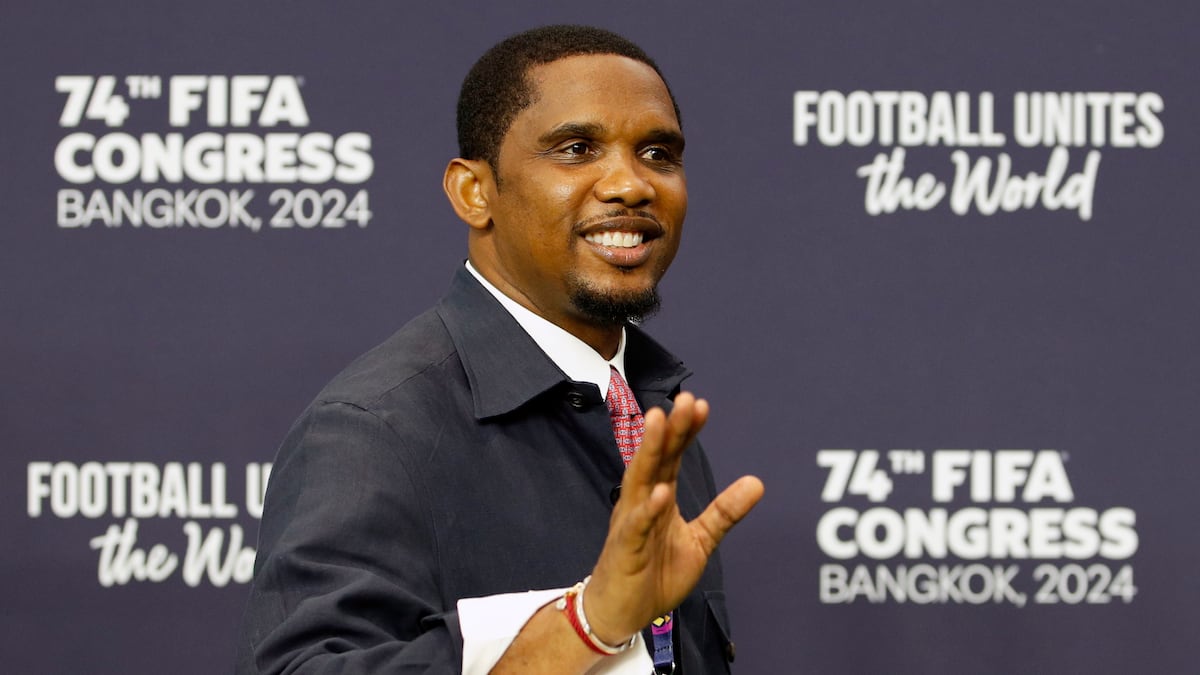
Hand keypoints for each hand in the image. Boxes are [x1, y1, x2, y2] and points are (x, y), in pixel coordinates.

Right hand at [582, 392, 764, 643]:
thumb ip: (724, 512)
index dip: (685, 431)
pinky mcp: (624, 550)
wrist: (621, 613)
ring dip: (650, 451)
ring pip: (639, 481)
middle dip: (670, 429)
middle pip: (656, 459)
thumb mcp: (699, 540)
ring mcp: (630, 523)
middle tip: (685, 400)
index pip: (672, 457)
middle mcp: (640, 502)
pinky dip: (646, 510)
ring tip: (661, 423)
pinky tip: (660, 494)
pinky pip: (635, 527)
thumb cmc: (653, 574)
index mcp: (658, 497)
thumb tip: (757, 482)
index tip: (701, 405)